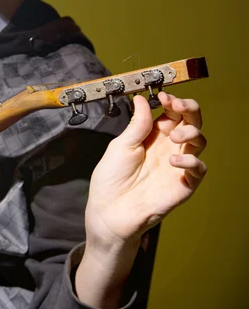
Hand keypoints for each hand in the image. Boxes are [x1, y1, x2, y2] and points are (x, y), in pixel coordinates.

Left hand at [86, 91, 206, 251]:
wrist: (109, 211)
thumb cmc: (111, 179)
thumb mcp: (121, 146)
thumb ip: (137, 124)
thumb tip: (141, 99)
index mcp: (152, 136)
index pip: (171, 113)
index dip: (171, 102)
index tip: (163, 96)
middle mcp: (167, 148)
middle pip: (190, 122)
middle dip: (189, 109)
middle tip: (178, 106)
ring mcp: (177, 165)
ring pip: (199, 141)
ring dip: (191, 131)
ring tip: (174, 136)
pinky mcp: (183, 184)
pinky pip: (199, 169)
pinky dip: (191, 162)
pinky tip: (173, 161)